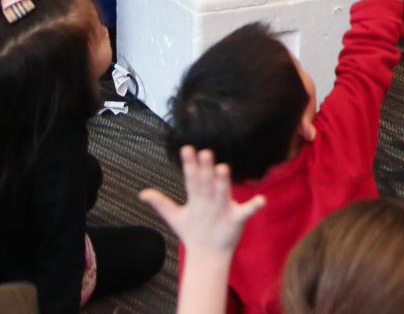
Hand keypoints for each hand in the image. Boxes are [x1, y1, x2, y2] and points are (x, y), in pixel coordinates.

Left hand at [138, 146, 263, 255]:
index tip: (186, 149)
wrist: (208, 254)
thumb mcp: (175, 216)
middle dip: (206, 168)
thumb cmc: (194, 231)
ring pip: (223, 193)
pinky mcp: (236, 219)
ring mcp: (224, 207)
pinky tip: (261, 201)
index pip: (192, 178)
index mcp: (197, 196)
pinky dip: (254, 206)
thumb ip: (161, 203)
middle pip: (207, 182)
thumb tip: (142, 193)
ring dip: (223, 182)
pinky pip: (246, 212)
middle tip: (205, 152)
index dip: (189, 165)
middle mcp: (211, 198)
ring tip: (222, 169)